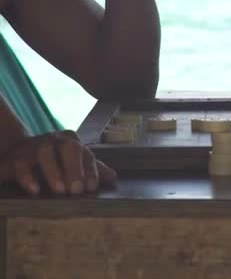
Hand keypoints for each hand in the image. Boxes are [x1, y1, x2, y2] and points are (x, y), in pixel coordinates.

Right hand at [0, 130, 116, 194]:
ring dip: (54, 172)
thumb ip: (92, 170)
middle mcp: (55, 140)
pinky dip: (28, 178)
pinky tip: (35, 190)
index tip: (91, 187)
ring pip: (45, 153)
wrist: (18, 154)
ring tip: (60, 191)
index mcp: (72, 142)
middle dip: (74, 169)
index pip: (86, 154)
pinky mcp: (16, 158)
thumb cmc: (53, 161)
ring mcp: (35, 146)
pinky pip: (22, 165)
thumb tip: (114, 177)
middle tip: (76, 191)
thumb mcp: (73, 164)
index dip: (90, 171)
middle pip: (69, 148)